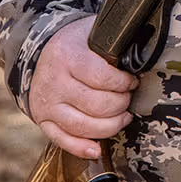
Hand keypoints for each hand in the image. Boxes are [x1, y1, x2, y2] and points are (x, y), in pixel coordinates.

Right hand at [26, 14, 138, 159]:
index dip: (124, 83)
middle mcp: (54, 82)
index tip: (132, 81)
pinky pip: (62, 140)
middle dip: (120, 104)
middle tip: (127, 98)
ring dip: (110, 126)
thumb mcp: (91, 32)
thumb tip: (139, 58)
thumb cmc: (75, 44)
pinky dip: (81, 148)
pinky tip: (97, 149)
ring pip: (83, 126)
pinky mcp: (43, 120)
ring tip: (122, 117)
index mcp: (67, 56)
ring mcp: (47, 104)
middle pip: (96, 106)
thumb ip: (112, 43)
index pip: (102, 78)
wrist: (41, 52)